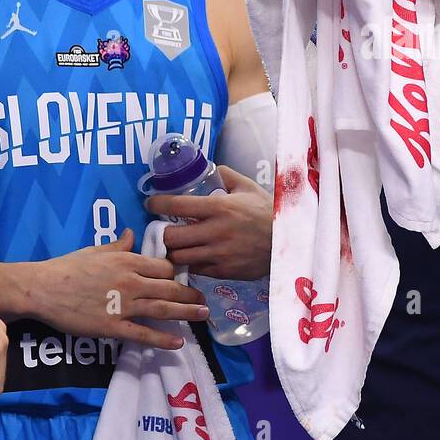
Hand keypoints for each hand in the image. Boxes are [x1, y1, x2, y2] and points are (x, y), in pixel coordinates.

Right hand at [28, 229, 208, 348]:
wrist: (42, 289)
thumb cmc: (67, 267)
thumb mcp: (96, 250)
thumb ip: (119, 244)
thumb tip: (132, 233)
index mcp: (128, 261)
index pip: (164, 266)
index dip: (176, 273)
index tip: (184, 279)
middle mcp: (131, 282)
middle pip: (169, 288)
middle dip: (189, 294)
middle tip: (204, 300)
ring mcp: (123, 306)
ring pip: (162, 309)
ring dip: (186, 313)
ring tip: (202, 315)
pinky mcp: (112, 327)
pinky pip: (142, 334)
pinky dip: (162, 339)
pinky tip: (178, 342)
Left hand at [146, 166, 272, 279]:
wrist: (287, 242)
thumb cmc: (267, 212)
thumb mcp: (248, 187)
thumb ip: (226, 175)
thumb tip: (209, 168)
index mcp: (219, 207)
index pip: (176, 206)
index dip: (157, 204)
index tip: (151, 204)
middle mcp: (215, 232)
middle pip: (170, 237)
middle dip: (162, 233)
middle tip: (163, 229)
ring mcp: (219, 254)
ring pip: (179, 257)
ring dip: (174, 251)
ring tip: (176, 245)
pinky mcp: (224, 271)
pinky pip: (196, 269)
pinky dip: (192, 263)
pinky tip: (195, 256)